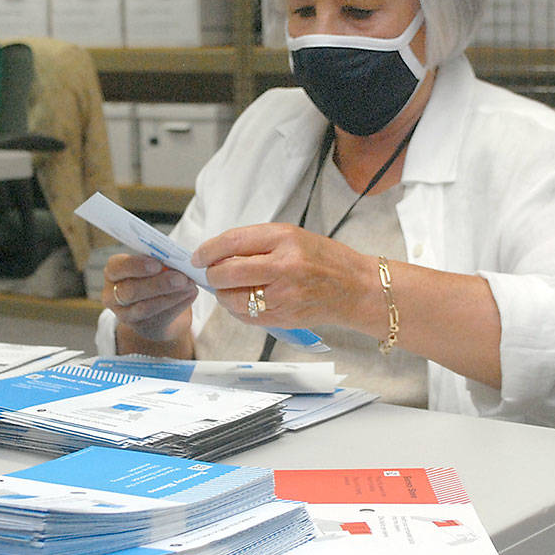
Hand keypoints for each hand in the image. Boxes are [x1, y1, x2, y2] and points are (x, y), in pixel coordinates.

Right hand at [104, 253, 196, 342]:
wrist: (157, 306)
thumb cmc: (154, 276)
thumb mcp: (153, 265)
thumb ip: (161, 262)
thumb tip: (179, 262)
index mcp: (113, 272)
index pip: (117, 267)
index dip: (136, 265)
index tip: (158, 264)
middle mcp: (113, 295)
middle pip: (131, 291)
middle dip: (158, 284)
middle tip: (181, 278)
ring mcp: (125, 314)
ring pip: (145, 308)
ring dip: (171, 296)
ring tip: (189, 286)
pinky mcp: (141, 327)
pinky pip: (159, 318)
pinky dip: (177, 305)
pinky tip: (189, 295)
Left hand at [191, 223, 373, 331]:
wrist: (356, 288)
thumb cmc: (324, 259)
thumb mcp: (293, 236)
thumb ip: (257, 243)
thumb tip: (218, 253)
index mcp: (285, 239)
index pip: (233, 242)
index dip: (208, 250)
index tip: (198, 256)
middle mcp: (284, 267)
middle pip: (227, 273)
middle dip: (211, 274)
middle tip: (210, 272)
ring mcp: (284, 296)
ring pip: (232, 298)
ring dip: (222, 294)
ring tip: (228, 287)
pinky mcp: (284, 317)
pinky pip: (246, 316)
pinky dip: (237, 309)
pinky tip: (244, 300)